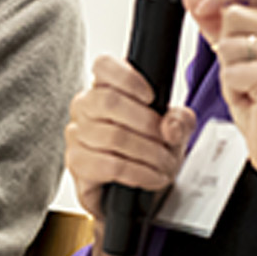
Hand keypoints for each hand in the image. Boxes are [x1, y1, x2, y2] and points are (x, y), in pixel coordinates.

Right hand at [63, 54, 196, 255]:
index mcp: (106, 87)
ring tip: (165, 164)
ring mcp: (77, 134)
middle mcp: (85, 106)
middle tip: (166, 141)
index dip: (127, 77)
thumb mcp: (175, 129)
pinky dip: (138, 173)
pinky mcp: (77, 163)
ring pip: (113, 136)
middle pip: (108, 101)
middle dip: (147, 124)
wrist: (140, 189)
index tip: (151, 97)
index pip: (103, 66)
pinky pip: (108, 165)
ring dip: (148, 153)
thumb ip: (180, 120)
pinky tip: (151, 177)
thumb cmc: (150, 149)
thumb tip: (169, 126)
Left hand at [184, 0, 256, 210]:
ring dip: (230, 71)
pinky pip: (232, 69)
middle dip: (226, 48)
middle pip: (234, 15)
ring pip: (229, 43)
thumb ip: (217, 24)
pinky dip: (233, 88)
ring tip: (251, 89)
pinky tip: (254, 100)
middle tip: (247, 75)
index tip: (204, 6)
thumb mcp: (239, 58)